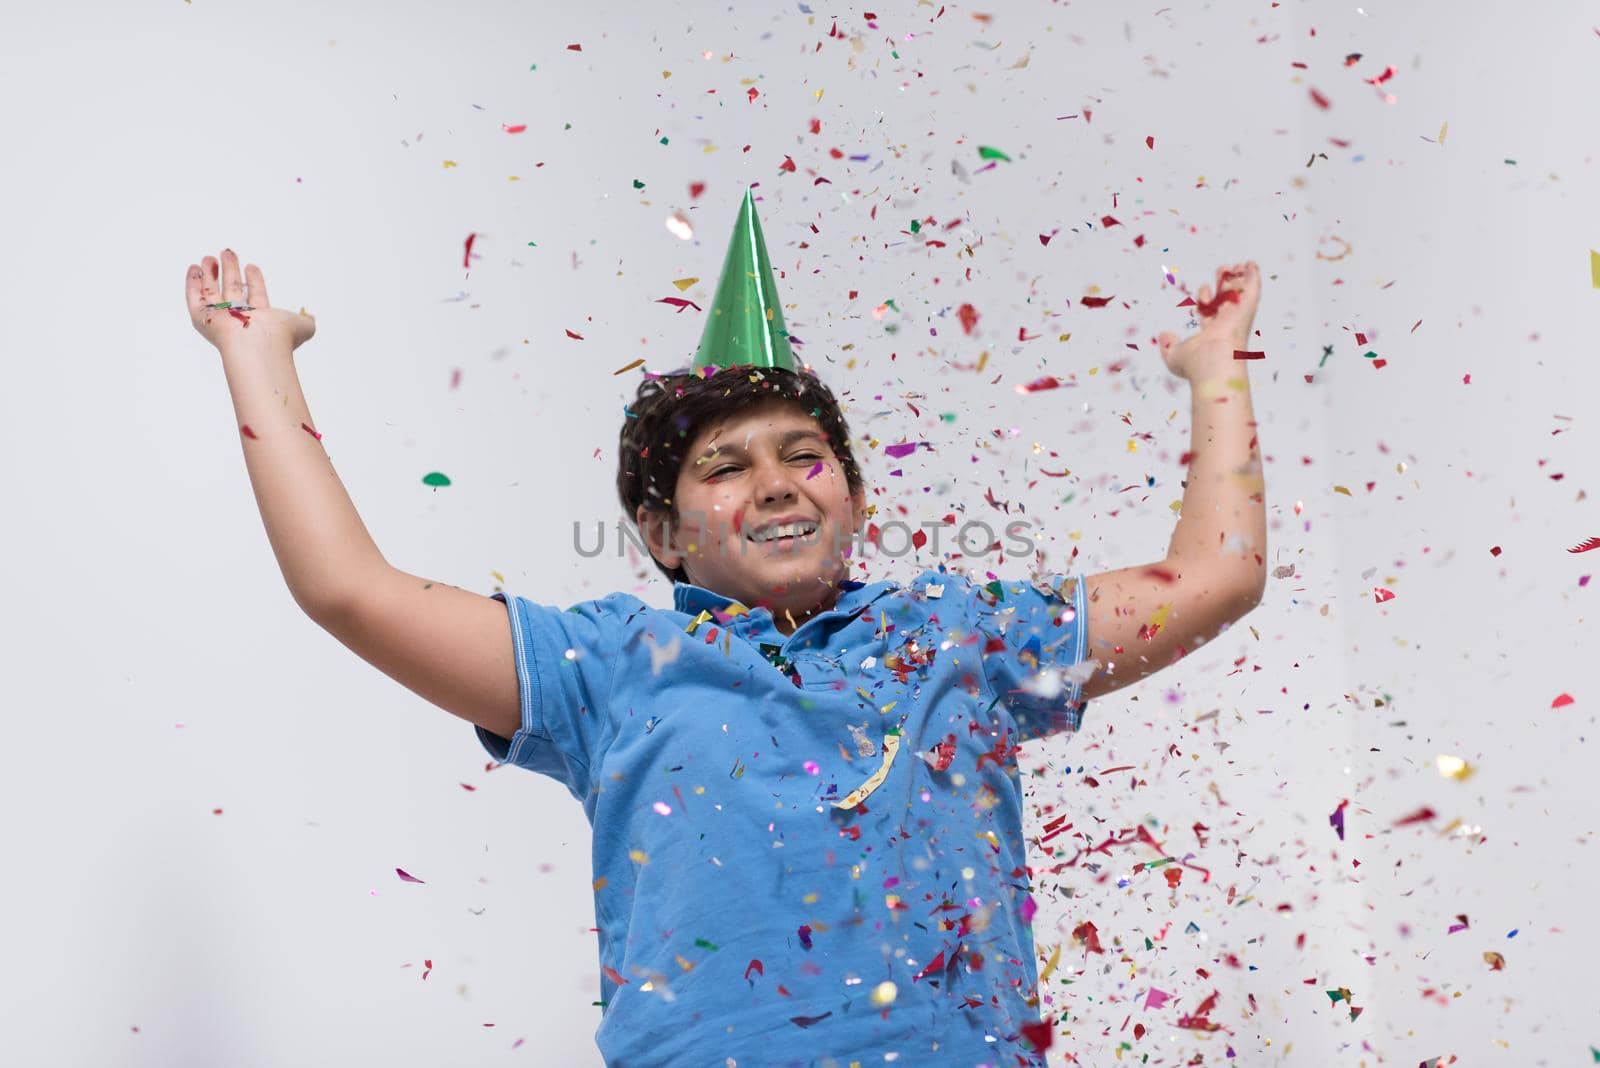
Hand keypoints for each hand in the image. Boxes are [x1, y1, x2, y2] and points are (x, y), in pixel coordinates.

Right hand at [186, 249, 315, 354]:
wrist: (258, 344)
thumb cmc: (280, 336)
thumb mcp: (302, 326)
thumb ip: (307, 320)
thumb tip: (311, 318)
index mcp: (260, 320)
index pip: (256, 295)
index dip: (255, 280)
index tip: (252, 266)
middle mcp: (239, 319)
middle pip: (232, 290)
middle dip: (230, 271)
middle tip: (228, 254)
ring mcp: (220, 318)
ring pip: (212, 292)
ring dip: (210, 273)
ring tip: (210, 257)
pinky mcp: (203, 318)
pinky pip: (194, 299)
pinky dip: (192, 283)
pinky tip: (194, 268)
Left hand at [1157, 261, 1261, 380]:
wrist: (1212, 363)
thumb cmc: (1193, 363)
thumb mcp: (1173, 355)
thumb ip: (1167, 345)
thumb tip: (1163, 334)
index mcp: (1211, 333)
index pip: (1210, 312)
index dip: (1206, 298)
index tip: (1203, 288)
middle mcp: (1226, 324)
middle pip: (1226, 300)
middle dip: (1223, 285)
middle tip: (1221, 270)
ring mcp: (1237, 316)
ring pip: (1239, 294)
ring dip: (1237, 279)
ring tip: (1234, 265)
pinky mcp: (1247, 309)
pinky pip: (1252, 289)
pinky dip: (1253, 277)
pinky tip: (1251, 264)